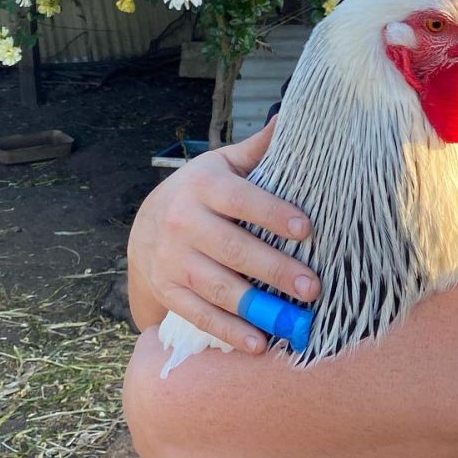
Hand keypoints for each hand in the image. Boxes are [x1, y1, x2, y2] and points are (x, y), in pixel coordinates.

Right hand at [126, 120, 320, 352]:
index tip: (306, 227)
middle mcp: (184, 221)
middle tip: (313, 286)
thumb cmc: (201, 193)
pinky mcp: (168, 291)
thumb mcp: (223, 165)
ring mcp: (172, 259)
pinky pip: (201, 314)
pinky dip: (229, 331)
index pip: (240, 199)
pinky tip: (259, 342)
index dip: (271, 213)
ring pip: (217, 286)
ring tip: (293, 321)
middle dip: (275, 269)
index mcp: (203, 185)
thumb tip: (293, 114)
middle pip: (233, 248)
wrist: (144, 228)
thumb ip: (258, 148)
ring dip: (257, 307)